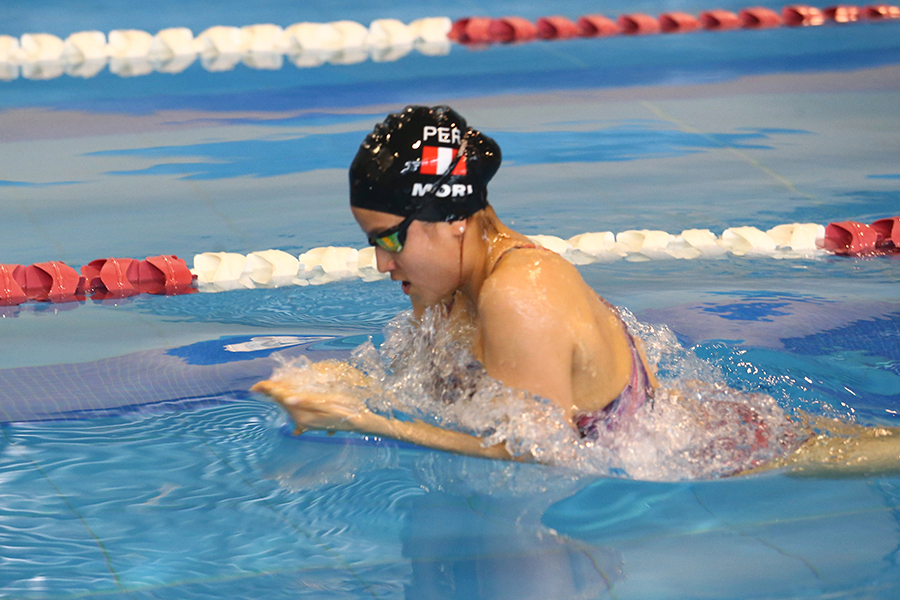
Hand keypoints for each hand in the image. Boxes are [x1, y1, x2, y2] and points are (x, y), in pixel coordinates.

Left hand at [251, 360, 374, 433]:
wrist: (360, 422)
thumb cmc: (345, 410)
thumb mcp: (328, 403)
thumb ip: (307, 401)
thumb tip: (287, 399)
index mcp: (303, 412)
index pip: (281, 397)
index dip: (268, 389)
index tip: (255, 386)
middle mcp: (302, 419)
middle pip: (282, 402)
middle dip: (271, 393)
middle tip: (258, 387)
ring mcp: (306, 422)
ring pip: (288, 408)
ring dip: (280, 399)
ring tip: (270, 392)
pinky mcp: (311, 422)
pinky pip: (296, 415)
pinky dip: (291, 408)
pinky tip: (287, 408)